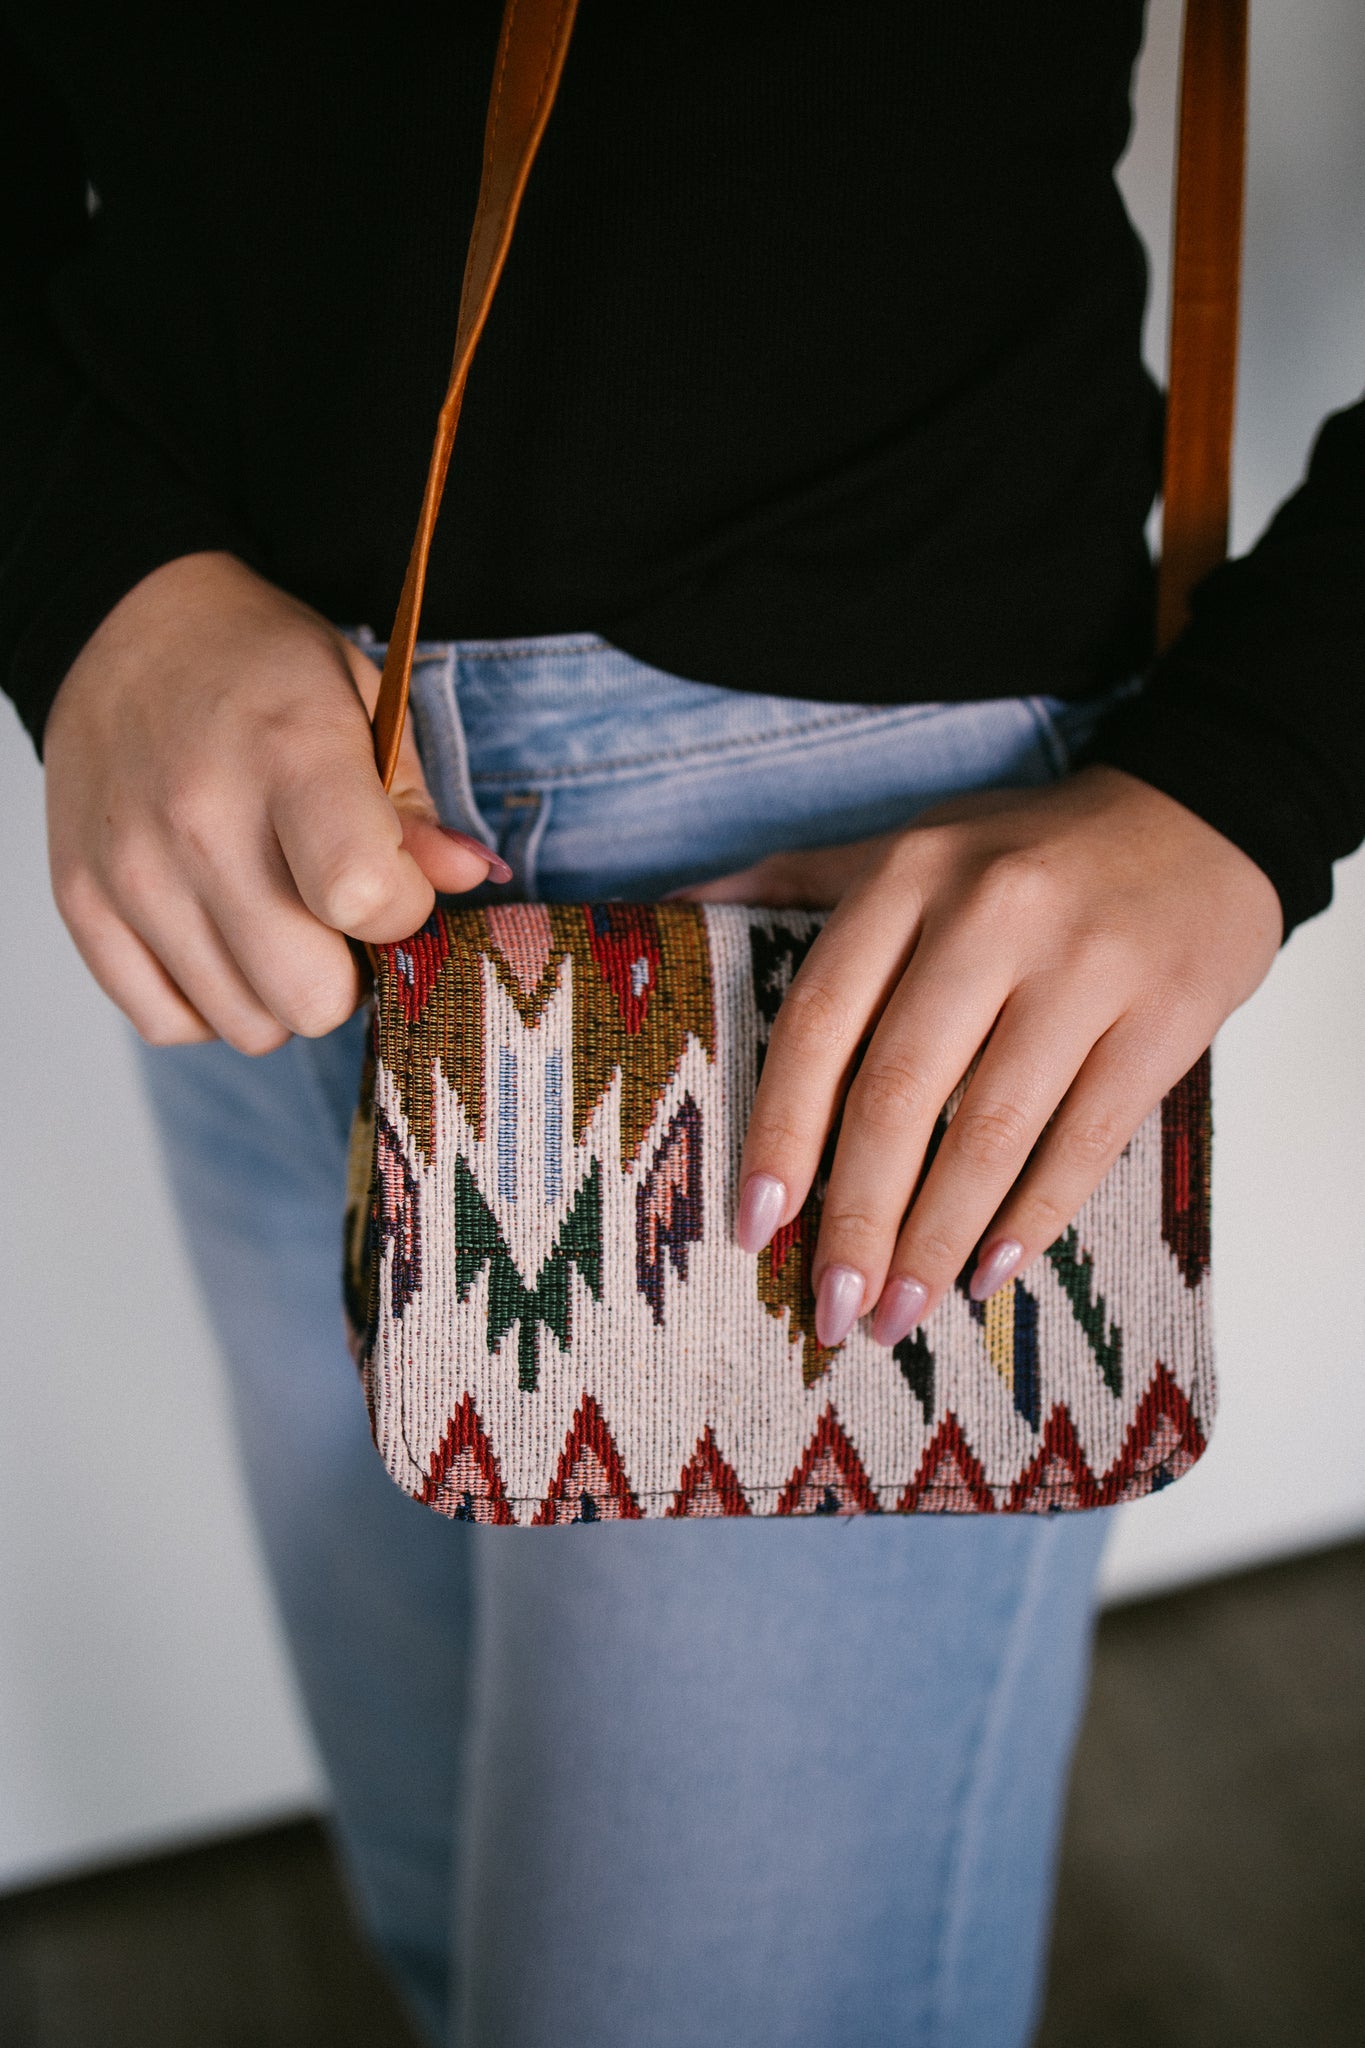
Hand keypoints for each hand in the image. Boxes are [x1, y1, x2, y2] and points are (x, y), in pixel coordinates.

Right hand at [44, 551, 508, 1053]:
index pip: (365, 898)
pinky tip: (220, 936)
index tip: (394, 883)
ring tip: (274, 916)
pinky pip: (170, 1024)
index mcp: (289, 754)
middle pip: (307, 997)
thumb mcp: (364, 702)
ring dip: (278, 991)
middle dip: (346, 974)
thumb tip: (468, 880)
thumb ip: (416, 806)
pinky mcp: (80, 904)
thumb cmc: (264, 673)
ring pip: (246, 1027)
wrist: (124, 629)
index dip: (403, 913)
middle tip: (334, 916)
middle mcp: (199, 821)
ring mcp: (131, 871)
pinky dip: (208, 1001)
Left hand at [677, 766, 1280, 1343]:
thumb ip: (797, 881)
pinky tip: (989, 1272)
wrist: (1203, 816)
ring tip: (899, 1312)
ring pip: (989, 1131)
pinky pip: (1085, 1140)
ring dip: (936, 1240)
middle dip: (855, 1218)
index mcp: (911, 876)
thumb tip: (672, 900)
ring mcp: (1085, 966)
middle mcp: (991, 914)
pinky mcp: (1166, 1016)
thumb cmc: (1030, 852)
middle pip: (897, 1094)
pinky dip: (1032, 1217)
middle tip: (832, 1308)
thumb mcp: (913, 844)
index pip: (820, 1021)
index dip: (780, 1133)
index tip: (755, 1226)